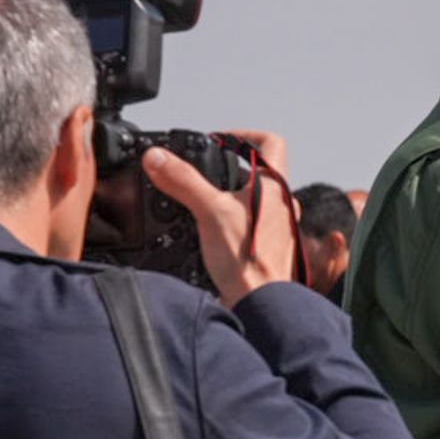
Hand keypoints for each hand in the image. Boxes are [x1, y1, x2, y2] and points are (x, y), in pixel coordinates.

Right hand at [141, 130, 296, 307]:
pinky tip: (209, 229)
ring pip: (253, 199)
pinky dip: (229, 220)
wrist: (261, 302)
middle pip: (258, 171)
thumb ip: (182, 181)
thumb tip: (157, 158)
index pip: (270, 142)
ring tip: (202, 201)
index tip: (218, 142)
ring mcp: (277, 227)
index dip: (243, 135)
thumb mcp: (209, 211)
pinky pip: (249, 224)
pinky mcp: (267, 247)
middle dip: (228, 169)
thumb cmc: (248, 260)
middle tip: (203, 172)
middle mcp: (282, 204)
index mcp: (274, 187)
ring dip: (228, 196)